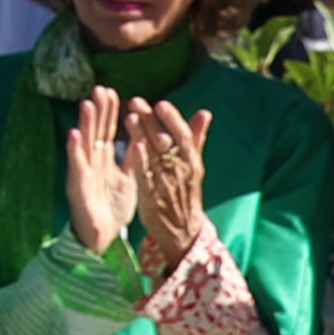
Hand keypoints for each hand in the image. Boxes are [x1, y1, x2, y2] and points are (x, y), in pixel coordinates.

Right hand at [57, 87, 134, 253]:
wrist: (103, 237)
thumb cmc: (113, 208)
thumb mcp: (129, 178)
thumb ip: (132, 158)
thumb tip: (141, 136)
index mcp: (105, 160)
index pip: (107, 131)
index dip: (110, 112)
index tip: (113, 92)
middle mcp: (93, 162)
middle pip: (95, 132)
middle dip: (98, 111)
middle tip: (100, 88)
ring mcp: (84, 172)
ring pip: (84, 144)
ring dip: (85, 124)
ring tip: (86, 104)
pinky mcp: (78, 186)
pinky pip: (76, 166)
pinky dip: (74, 150)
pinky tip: (73, 135)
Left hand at [127, 98, 212, 271]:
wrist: (184, 232)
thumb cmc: (186, 193)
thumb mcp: (194, 166)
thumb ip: (196, 138)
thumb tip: (204, 112)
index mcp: (192, 164)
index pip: (184, 138)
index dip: (172, 121)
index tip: (161, 104)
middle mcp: (181, 173)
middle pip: (165, 143)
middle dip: (150, 122)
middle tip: (136, 102)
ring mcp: (167, 186)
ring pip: (154, 158)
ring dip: (141, 137)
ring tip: (129, 117)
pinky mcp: (152, 200)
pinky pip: (147, 179)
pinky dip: (141, 163)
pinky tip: (133, 147)